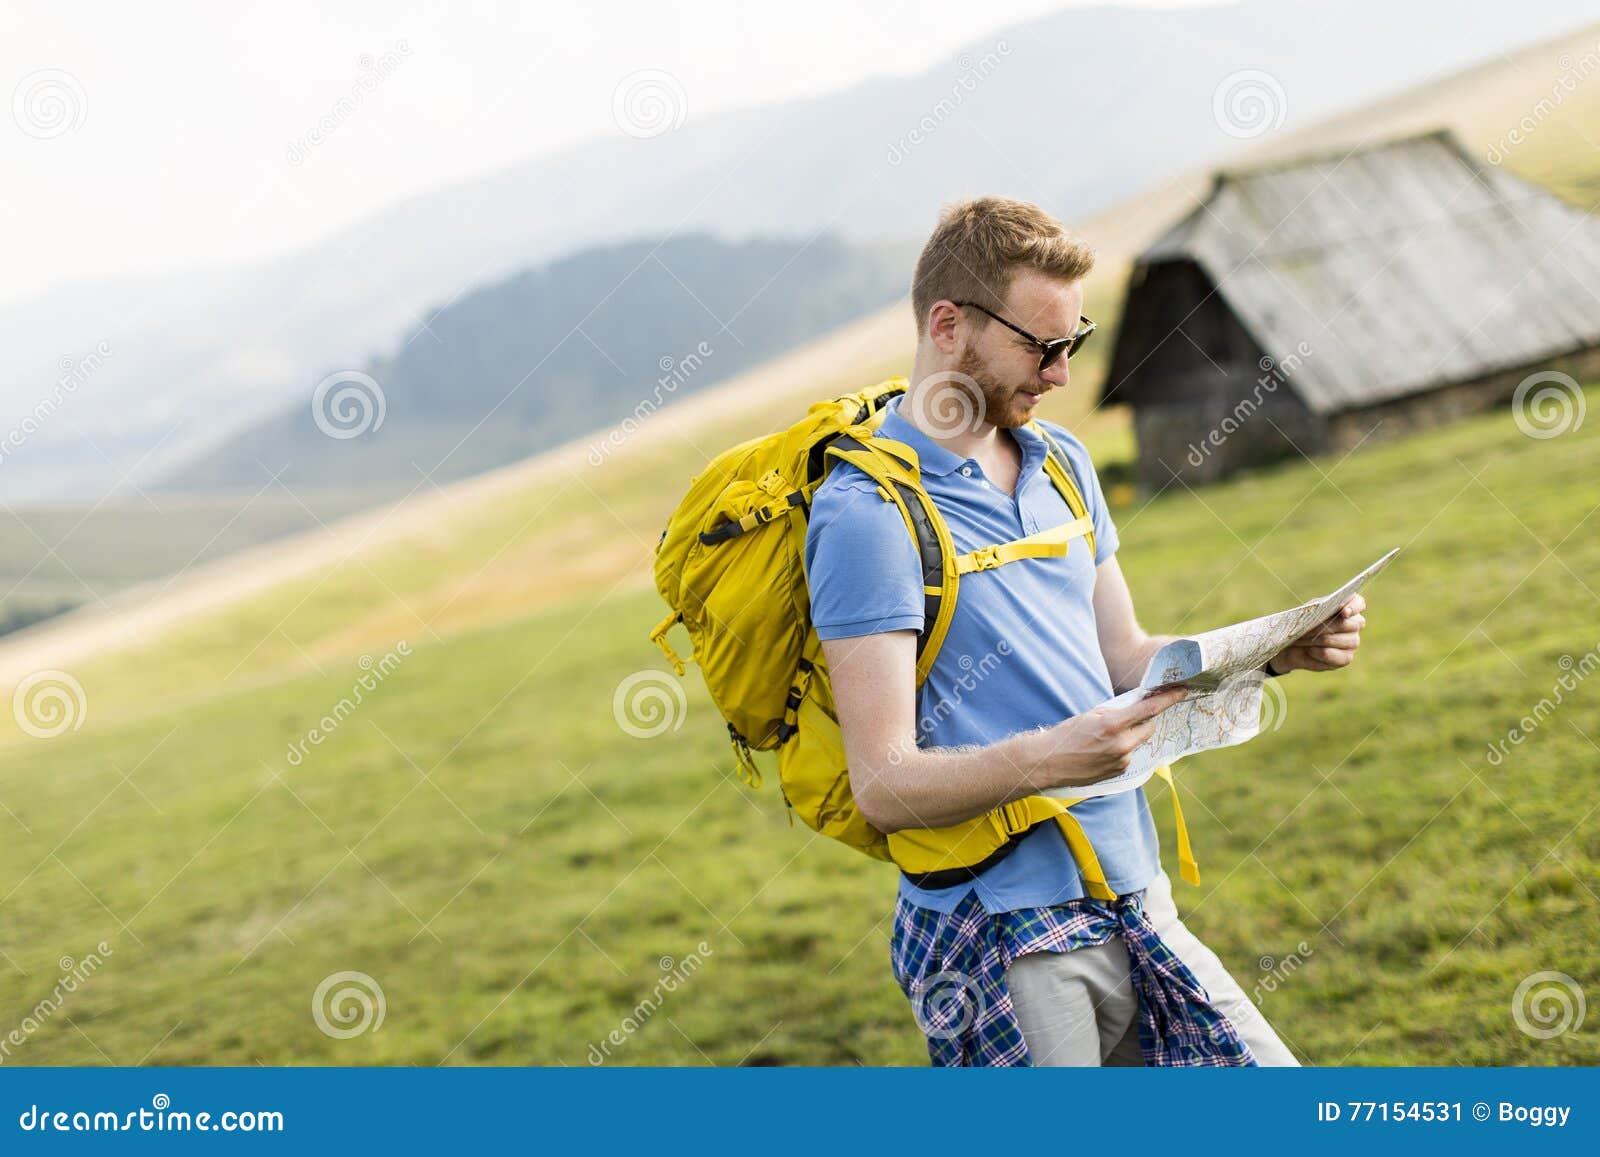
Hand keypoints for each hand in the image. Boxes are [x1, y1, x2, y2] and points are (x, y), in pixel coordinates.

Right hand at [1032, 685, 1188, 789]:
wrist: (1049, 763)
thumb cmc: (1067, 735)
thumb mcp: (1091, 714)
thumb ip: (1116, 711)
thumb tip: (1136, 707)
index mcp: (1113, 725)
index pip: (1148, 709)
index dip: (1168, 699)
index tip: (1182, 691)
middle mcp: (1121, 745)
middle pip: (1148, 727)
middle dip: (1143, 720)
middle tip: (1129, 717)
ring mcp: (1122, 761)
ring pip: (1138, 742)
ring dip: (1130, 737)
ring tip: (1105, 739)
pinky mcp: (1119, 772)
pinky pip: (1130, 756)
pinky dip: (1123, 750)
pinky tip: (1103, 751)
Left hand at [1265, 593, 1366, 674]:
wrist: (1292, 645)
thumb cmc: (1302, 624)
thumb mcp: (1305, 613)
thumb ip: (1316, 611)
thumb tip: (1319, 615)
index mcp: (1347, 607)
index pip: (1358, 603)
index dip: (1353, 607)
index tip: (1343, 611)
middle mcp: (1355, 624)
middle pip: (1349, 624)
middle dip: (1325, 626)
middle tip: (1306, 628)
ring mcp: (1353, 641)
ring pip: (1342, 640)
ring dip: (1319, 640)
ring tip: (1302, 639)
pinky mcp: (1346, 657)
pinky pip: (1338, 656)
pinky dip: (1321, 653)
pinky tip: (1310, 650)